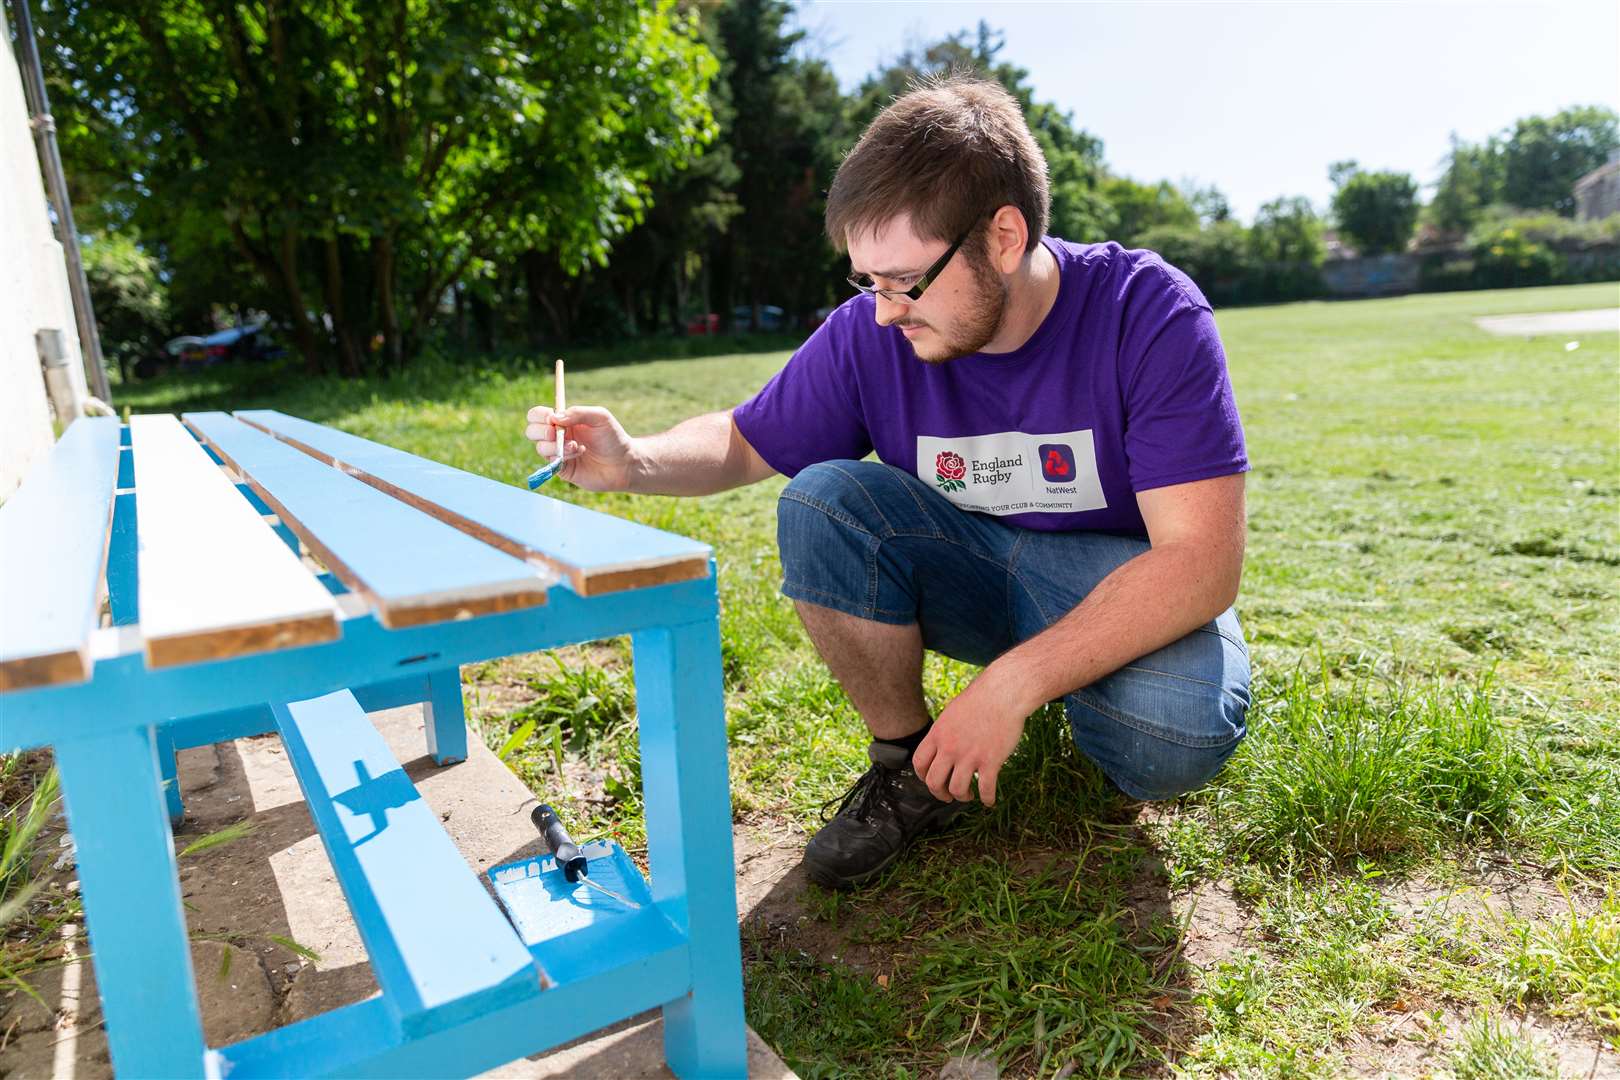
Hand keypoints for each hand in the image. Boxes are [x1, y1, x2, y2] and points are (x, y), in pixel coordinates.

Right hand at [524, 405, 635, 491]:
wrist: (624, 464)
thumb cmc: (613, 438)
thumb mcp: (600, 417)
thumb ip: (578, 413)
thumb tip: (554, 418)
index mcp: (563, 421)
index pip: (538, 415)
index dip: (539, 415)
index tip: (551, 418)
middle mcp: (558, 436)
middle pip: (531, 430)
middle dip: (541, 430)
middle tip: (555, 433)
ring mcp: (559, 453)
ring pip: (540, 447)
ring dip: (556, 445)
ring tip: (576, 446)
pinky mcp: (562, 469)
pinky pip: (551, 462)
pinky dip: (562, 456)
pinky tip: (579, 453)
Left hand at [911, 671, 1028, 805]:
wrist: (1003, 693)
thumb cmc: (980, 699)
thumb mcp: (952, 713)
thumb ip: (944, 732)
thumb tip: (940, 744)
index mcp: (938, 734)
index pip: (919, 763)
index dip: (923, 777)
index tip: (931, 780)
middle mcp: (950, 747)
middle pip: (934, 782)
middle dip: (940, 793)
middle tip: (948, 795)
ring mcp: (970, 755)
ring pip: (957, 789)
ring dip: (962, 796)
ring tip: (968, 794)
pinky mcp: (991, 761)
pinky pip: (986, 789)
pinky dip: (987, 799)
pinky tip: (989, 800)